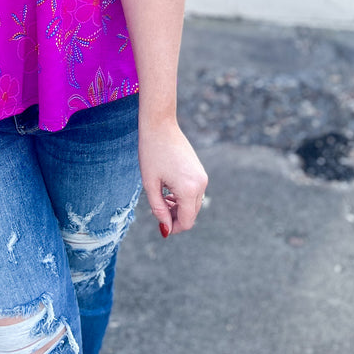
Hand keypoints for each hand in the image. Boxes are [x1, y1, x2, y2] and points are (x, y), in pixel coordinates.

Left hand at [138, 121, 207, 237]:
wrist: (160, 125)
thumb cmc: (151, 152)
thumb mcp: (150, 184)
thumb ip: (158, 209)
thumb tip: (166, 229)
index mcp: (188, 189)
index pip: (186, 221)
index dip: (173, 228)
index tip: (160, 227)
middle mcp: (201, 184)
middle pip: (191, 214)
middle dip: (175, 217)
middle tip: (157, 209)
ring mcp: (202, 177)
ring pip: (193, 203)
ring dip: (179, 207)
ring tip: (161, 198)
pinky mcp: (200, 171)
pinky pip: (195, 192)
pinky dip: (183, 196)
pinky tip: (168, 189)